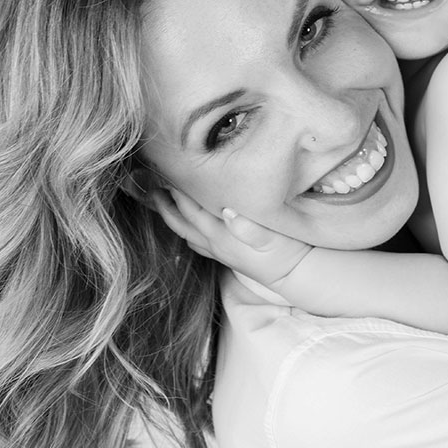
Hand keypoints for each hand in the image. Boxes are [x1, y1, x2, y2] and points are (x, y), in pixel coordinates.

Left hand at [148, 187, 310, 285]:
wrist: (296, 274)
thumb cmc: (288, 251)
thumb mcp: (274, 237)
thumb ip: (251, 227)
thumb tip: (228, 212)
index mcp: (224, 235)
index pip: (193, 210)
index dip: (178, 192)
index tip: (165, 173)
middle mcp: (216, 244)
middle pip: (182, 223)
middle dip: (165, 205)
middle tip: (151, 186)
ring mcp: (220, 251)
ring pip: (186, 233)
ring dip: (172, 218)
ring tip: (161, 202)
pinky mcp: (226, 255)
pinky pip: (197, 243)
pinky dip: (187, 232)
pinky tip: (187, 227)